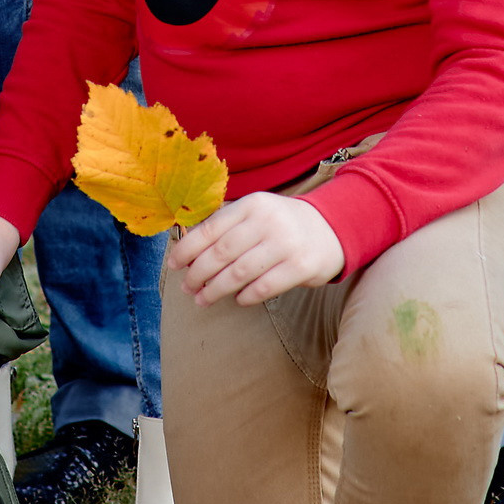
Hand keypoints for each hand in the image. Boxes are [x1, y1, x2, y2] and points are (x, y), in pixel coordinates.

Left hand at [174, 192, 345, 308]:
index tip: (173, 264)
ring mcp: (286, 244)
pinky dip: (245, 297)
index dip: (187, 248)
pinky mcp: (301, 267)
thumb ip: (227, 224)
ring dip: (216, 289)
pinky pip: (264, 288)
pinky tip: (237, 299)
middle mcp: (268, 221)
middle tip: (187, 288)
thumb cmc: (282, 223)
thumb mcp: (256, 211)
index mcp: (252, 204)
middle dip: (198, 273)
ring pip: (239, 273)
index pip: (211, 228)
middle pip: (221, 253)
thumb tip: (187, 248)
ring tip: (203, 299)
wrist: (331, 228)